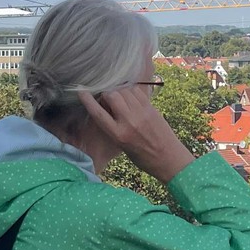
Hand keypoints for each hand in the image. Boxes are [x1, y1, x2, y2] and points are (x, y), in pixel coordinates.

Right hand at [78, 87, 193, 183]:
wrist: (169, 159)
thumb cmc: (143, 157)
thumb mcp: (122, 146)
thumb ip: (113, 127)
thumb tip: (107, 108)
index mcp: (118, 135)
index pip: (98, 113)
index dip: (87, 100)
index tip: (81, 91)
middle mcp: (129, 122)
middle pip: (111, 95)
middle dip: (106, 93)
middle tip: (107, 99)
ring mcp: (141, 113)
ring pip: (124, 90)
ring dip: (118, 90)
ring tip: (119, 97)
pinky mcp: (151, 108)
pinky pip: (137, 91)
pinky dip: (130, 90)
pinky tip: (130, 96)